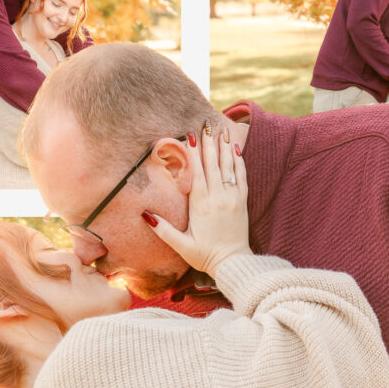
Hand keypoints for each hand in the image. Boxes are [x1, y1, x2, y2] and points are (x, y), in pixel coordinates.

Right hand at [144, 125, 250, 276]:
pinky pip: (241, 176)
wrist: (234, 262)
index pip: (196, 173)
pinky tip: (236, 148)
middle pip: (212, 164)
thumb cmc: (205, 255)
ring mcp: (232, 198)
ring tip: (221, 130)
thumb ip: (163, 230)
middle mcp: (217, 197)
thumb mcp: (181, 245)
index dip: (193, 153)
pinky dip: (238, 161)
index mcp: (200, 205)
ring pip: (227, 167)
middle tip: (205, 125)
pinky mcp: (243, 201)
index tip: (189, 136)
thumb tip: (145, 215)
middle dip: (208, 143)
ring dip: (223, 147)